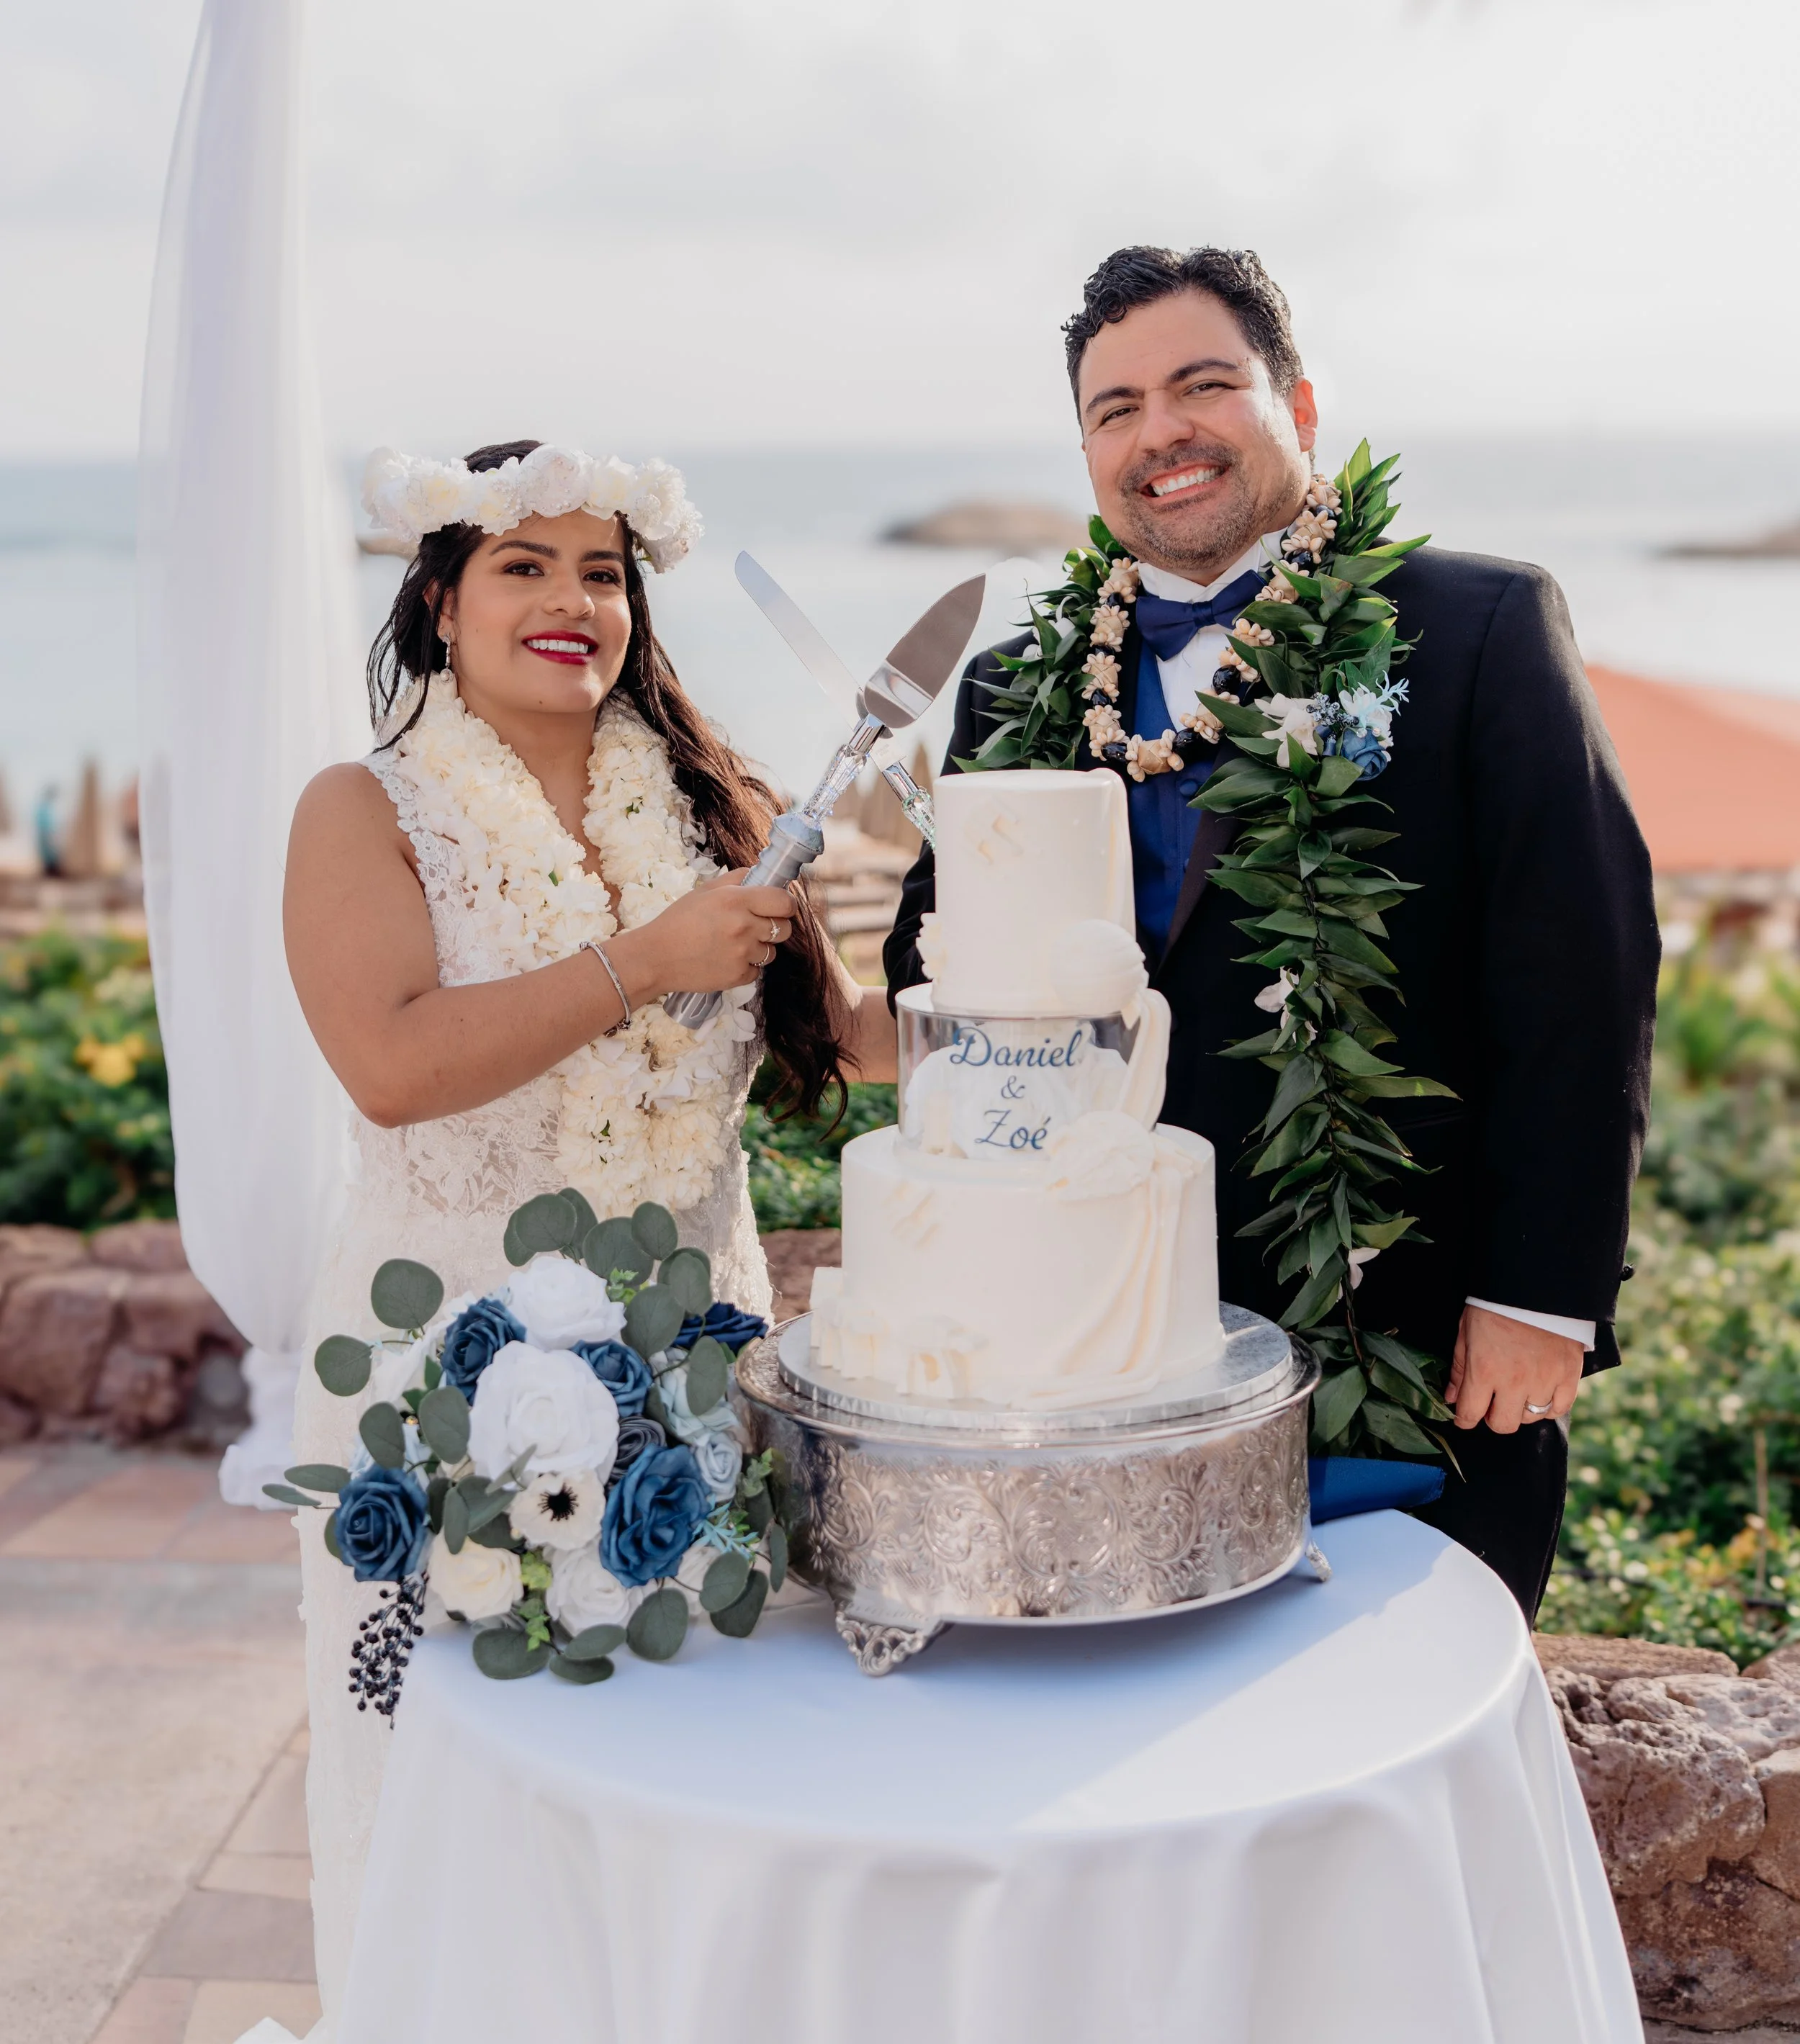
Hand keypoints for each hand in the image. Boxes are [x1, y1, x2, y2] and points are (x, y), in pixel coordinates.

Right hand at [609, 870, 793, 1001]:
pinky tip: (726, 959)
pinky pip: (757, 971)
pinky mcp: (738, 977)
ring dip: (759, 948)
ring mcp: (742, 954)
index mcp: (736, 901)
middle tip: (757, 925)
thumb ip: (736, 879)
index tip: (780, 907)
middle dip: (776, 926)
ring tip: (734, 944)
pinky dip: (746, 967)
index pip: (784, 902)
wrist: (655, 957)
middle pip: (785, 929)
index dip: (787, 904)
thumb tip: (760, 875)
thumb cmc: (678, 921)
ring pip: (772, 952)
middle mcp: (744, 927)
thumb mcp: (704, 891)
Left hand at [1446, 1304, 1583, 1432]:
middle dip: (1493, 1417)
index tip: (1465, 1416)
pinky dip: (1550, 1407)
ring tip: (1519, 1390)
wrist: (1536, 1283)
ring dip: (1521, 1409)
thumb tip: (1451, 1397)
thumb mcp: (1467, 1331)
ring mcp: (1544, 1380)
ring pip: (1531, 1418)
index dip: (1464, 1419)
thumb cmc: (1496, 1305)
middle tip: (1493, 1402)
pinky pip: (1559, 1409)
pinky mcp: (1568, 1375)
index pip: (1469, 1414)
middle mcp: (1514, 1382)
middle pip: (1503, 1424)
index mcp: (1484, 1370)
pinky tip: (1541, 1393)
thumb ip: (1460, 1368)